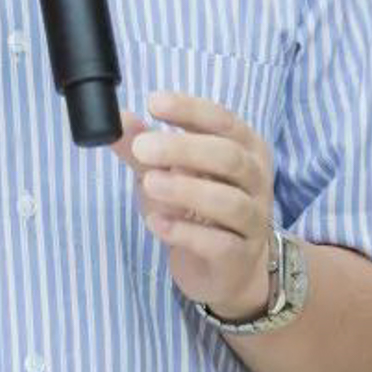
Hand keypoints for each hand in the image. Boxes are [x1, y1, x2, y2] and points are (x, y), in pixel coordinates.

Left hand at [111, 93, 276, 320]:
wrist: (228, 268)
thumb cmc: (198, 207)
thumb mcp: (168, 170)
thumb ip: (144, 145)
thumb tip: (116, 118)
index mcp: (245, 147)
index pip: (223, 120)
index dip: (190, 109)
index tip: (153, 103)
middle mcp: (256, 180)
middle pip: (229, 157)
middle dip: (184, 149)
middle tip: (142, 147)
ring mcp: (253, 220)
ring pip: (229, 201)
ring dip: (186, 190)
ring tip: (149, 183)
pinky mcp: (241, 256)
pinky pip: (219, 243)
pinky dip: (186, 232)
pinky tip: (157, 223)